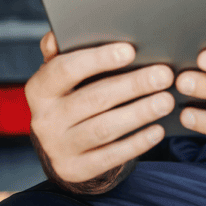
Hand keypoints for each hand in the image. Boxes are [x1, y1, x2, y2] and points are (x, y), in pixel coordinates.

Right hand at [26, 33, 172, 189]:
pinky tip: (157, 129)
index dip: (97, 59)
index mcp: (39, 89)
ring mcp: (58, 147)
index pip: (65, 69)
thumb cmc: (70, 94)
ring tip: (166, 100)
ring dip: (139, 113)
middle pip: (93, 99)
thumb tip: (58, 36)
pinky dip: (137, 142)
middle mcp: (44, 119)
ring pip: (104, 128)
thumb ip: (62, 51)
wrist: (60, 143)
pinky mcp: (75, 169)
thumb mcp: (62, 73)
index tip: (130, 50)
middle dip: (132, 85)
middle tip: (164, 75)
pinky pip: (110, 156)